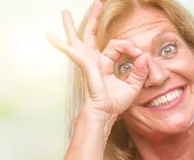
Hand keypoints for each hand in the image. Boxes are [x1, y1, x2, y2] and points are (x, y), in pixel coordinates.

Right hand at [46, 1, 147, 121]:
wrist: (106, 114)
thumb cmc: (115, 103)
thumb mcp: (134, 85)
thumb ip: (140, 70)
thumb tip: (143, 56)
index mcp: (105, 63)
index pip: (118, 45)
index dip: (130, 47)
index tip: (140, 55)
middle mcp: (94, 61)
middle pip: (91, 35)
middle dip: (93, 19)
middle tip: (97, 3)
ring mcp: (88, 63)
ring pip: (79, 40)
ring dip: (71, 26)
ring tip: (65, 13)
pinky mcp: (85, 67)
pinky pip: (75, 54)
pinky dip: (63, 46)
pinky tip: (50, 38)